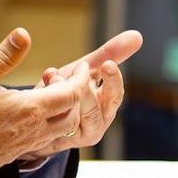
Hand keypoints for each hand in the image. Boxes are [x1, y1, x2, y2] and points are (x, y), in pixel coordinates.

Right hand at [0, 28, 93, 177]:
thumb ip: (4, 56)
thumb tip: (24, 33)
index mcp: (29, 110)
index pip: (71, 94)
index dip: (81, 79)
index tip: (83, 67)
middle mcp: (33, 131)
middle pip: (73, 114)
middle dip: (75, 94)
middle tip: (60, 77)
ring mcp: (25, 146)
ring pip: (61, 130)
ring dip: (64, 111)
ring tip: (48, 92)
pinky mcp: (15, 155)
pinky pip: (45, 141)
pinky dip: (50, 125)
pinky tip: (32, 113)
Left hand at [18, 30, 143, 162]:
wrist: (40, 114)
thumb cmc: (67, 89)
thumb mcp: (86, 70)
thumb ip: (109, 53)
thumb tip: (138, 35)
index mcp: (106, 106)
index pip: (116, 94)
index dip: (113, 80)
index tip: (106, 64)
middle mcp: (97, 123)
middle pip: (96, 111)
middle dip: (86, 90)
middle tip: (78, 72)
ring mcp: (78, 134)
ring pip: (75, 116)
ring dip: (63, 92)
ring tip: (52, 75)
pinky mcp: (60, 141)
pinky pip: (56, 123)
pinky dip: (49, 103)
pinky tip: (43, 86)